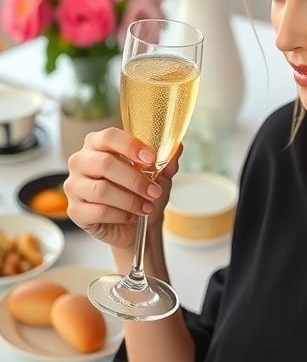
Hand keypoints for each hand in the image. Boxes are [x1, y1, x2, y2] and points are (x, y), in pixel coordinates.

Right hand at [63, 127, 181, 249]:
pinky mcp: (74, 210)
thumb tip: (177, 146)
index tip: (150, 158)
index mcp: (97, 144)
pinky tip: (130, 216)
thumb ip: (166, 160)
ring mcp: (74, 186)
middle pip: (105, 164)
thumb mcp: (159, 174)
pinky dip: (121, 215)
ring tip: (146, 207)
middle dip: (135, 180)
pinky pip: (98, 211)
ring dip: (130, 200)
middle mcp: (80, 161)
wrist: (137, 225)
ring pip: (102, 190)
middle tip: (154, 192)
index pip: (108, 136)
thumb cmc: (142, 192)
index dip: (130, 146)